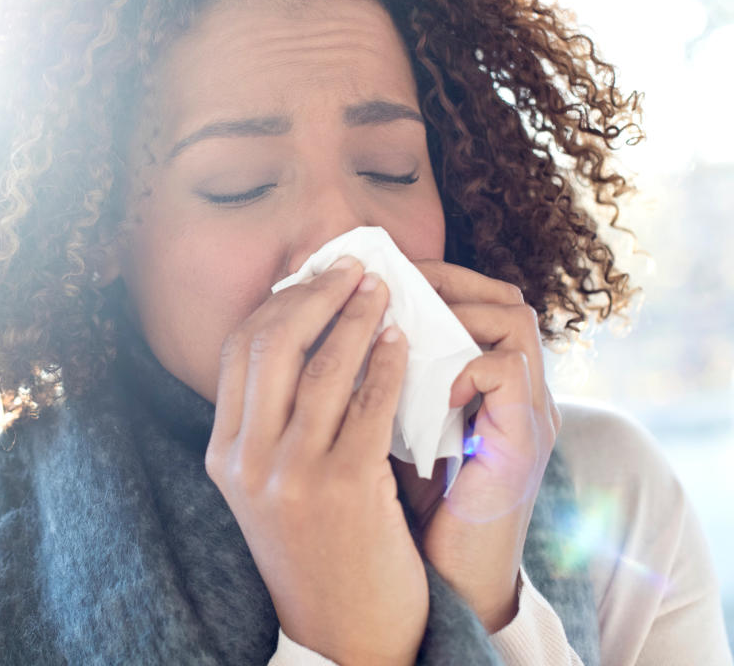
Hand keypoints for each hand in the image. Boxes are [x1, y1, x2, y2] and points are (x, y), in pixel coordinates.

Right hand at [206, 258, 428, 665]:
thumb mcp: (271, 485)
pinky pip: (370, 401)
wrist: (345, 632)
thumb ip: (273, 420)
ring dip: (356, 316)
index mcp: (222, 454)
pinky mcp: (346, 488)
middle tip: (350, 269)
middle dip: (314, 295)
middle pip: (272, 345)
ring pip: (323, 365)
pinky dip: (387, 361)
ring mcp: (293, 475)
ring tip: (381, 291)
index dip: (277, 304)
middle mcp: (247, 460)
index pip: (238, 352)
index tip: (312, 277)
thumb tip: (305, 333)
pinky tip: (402, 341)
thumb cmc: (316, 548)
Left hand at [392, 261, 560, 631]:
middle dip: (443, 280)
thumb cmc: (411, 507)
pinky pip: (508, 369)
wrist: (450, 584)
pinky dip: (462, 365)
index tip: (375, 275)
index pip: (482, 298)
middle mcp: (521, 392)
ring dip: (451, 311)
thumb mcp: (392, 430)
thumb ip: (382, 384)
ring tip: (397, 322)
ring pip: (515, 318)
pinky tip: (421, 384)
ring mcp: (531, 415)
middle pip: (506, 296)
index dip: (434, 277)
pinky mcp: (526, 444)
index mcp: (491, 386)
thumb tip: (328, 331)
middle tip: (384, 283)